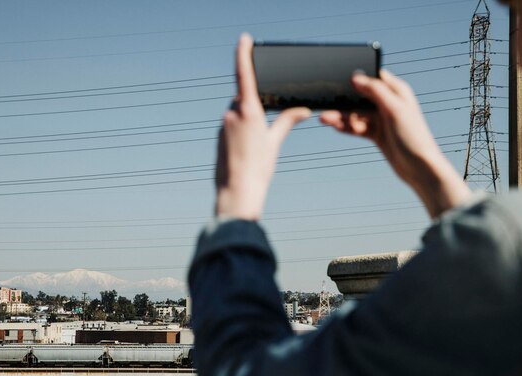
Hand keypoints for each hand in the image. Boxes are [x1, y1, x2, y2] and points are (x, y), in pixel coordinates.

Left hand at [215, 34, 310, 219]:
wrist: (237, 190)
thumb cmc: (258, 167)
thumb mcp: (275, 142)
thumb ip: (287, 121)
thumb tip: (303, 111)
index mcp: (248, 111)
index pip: (244, 74)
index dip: (243, 53)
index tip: (245, 39)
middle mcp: (232, 113)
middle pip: (244, 97)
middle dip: (255, 104)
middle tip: (265, 127)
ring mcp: (223, 124)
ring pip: (237, 112)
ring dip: (248, 120)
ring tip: (255, 147)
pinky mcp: (218, 135)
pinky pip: (231, 124)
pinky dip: (240, 130)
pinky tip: (246, 150)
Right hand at [320, 70, 470, 217]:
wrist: (419, 168)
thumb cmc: (412, 137)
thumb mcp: (394, 109)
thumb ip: (375, 91)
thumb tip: (356, 77)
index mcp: (396, 91)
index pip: (373, 77)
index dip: (356, 76)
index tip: (336, 78)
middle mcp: (388, 103)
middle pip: (360, 97)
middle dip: (343, 101)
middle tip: (324, 104)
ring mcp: (382, 119)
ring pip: (356, 114)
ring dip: (341, 116)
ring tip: (324, 119)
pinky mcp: (377, 134)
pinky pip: (358, 127)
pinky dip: (347, 127)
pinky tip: (335, 127)